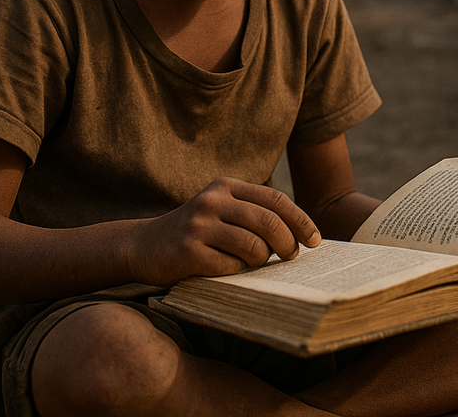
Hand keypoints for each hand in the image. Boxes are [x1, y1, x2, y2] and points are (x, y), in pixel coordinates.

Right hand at [133, 177, 321, 285]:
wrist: (142, 246)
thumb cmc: (195, 232)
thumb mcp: (221, 210)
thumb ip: (253, 214)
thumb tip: (301, 236)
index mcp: (225, 186)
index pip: (275, 200)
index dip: (301, 221)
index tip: (315, 241)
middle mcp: (212, 200)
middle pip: (269, 223)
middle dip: (288, 244)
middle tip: (291, 257)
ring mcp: (199, 225)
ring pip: (254, 246)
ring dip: (261, 261)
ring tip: (252, 263)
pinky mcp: (189, 251)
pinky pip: (231, 267)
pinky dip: (235, 272)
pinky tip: (225, 269)